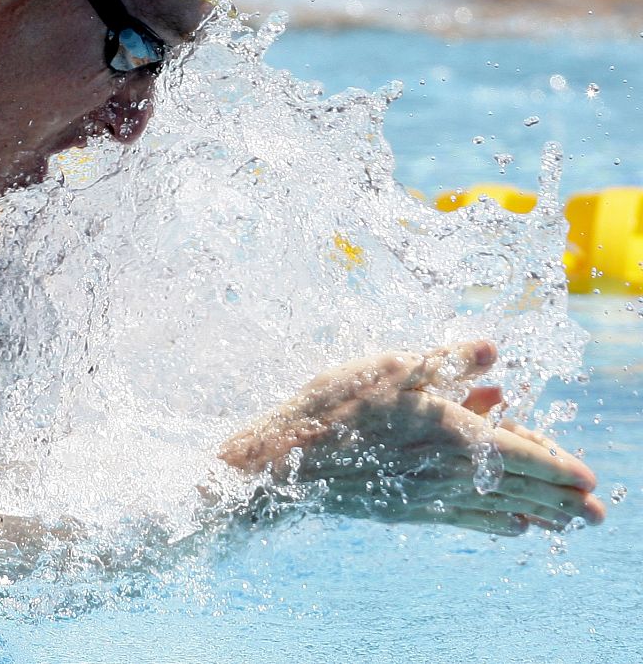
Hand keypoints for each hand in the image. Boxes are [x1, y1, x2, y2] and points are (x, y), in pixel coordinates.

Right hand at [221, 340, 605, 535]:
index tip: (588, 477)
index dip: (560, 466)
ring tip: (564, 527)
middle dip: (562, 502)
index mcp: (454, 433)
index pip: (525, 454)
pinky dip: (495, 523)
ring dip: (538, 518)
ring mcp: (430, 496)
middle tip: (595, 516)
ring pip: (498, 509)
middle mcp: (450, 471)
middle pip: (521, 490)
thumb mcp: (391, 367)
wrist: (287, 461)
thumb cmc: (335, 407)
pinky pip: (466, 520)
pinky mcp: (408, 510)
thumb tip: (492, 354)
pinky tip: (509, 526)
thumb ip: (445, 361)